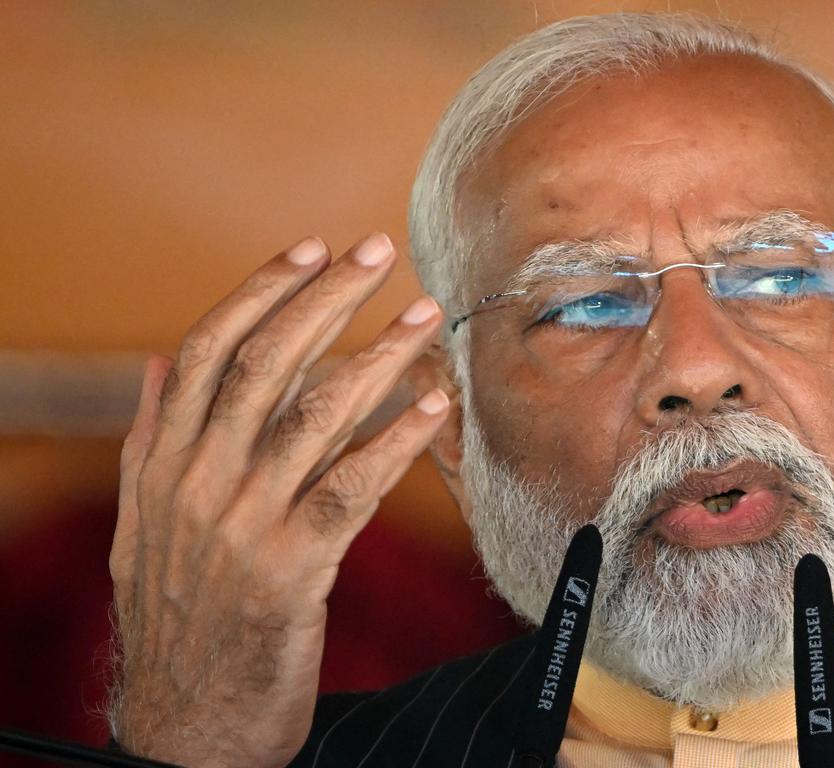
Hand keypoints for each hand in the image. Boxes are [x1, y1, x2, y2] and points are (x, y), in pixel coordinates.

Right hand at [108, 234, 448, 767]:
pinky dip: (398, 438)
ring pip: (316, 414)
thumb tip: (157, 362)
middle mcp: (197, 480)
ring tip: (424, 315)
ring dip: (378, 355)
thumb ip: (150, 439)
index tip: (310, 250)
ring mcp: (243, 523)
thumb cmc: (177, 612)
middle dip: (326, 298)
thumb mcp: (142, 523)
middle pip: (267, 363)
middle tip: (377, 250)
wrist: (184, 721)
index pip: (207, 349)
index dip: (260, 291)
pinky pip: (354, 486)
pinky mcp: (292, 568)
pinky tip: (435, 403)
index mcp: (162, 461)